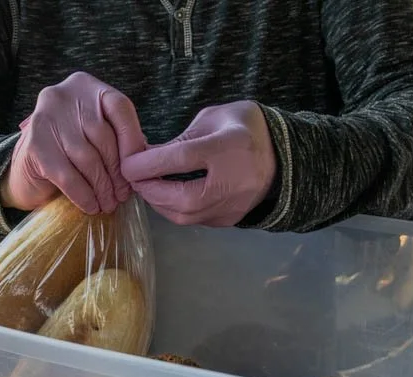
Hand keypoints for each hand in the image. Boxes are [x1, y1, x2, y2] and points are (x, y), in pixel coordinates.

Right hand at [0, 71, 146, 214]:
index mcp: (85, 86)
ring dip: (101, 187)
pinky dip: (83, 195)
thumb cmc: (67, 152)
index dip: (132, 140)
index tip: (138, 170)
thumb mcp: (95, 136)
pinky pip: (68, 176)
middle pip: (102, 135)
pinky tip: (91, 206)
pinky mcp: (34, 145)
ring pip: (86, 157)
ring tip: (108, 204)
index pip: (119, 107)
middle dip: (116, 171)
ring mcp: (45, 118)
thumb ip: (119, 139)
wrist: (22, 170)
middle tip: (123, 195)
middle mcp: (63, 95)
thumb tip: (143, 160)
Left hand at [121, 101, 276, 226]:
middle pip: (181, 198)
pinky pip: (193, 220)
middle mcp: (234, 182)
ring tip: (146, 186)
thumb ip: (179, 140)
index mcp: (230, 147)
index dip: (148, 163)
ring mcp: (233, 206)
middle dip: (150, 189)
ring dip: (159, 202)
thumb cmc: (243, 129)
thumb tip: (144, 157)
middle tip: (133, 178)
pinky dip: (174, 209)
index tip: (127, 163)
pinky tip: (164, 196)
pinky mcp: (229, 220)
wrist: (285, 155)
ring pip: (185, 215)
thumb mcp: (213, 119)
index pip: (180, 160)